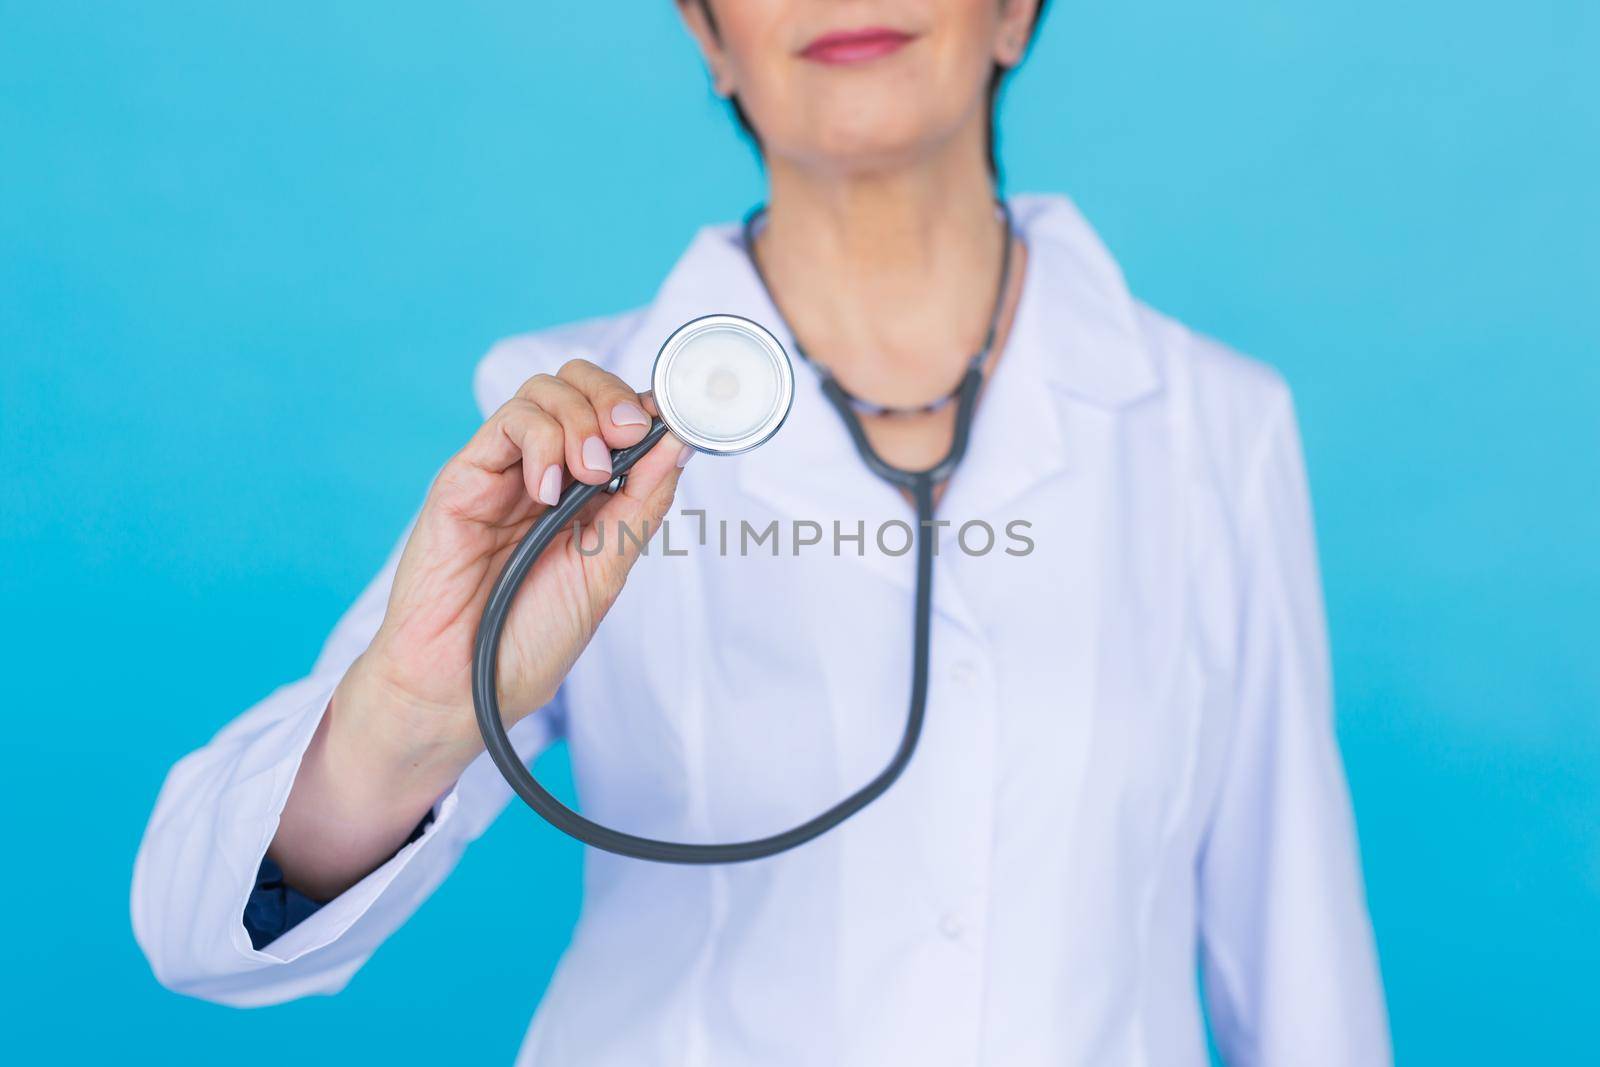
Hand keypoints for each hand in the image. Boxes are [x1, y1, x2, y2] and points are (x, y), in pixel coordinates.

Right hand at [271, 360, 689, 897]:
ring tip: (588, 475)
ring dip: (579, 420)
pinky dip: (539, 441)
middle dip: (613, 397)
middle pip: (579, 386)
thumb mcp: (606, 570)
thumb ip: (640, 505)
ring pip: (543, 392)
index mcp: (586, 495)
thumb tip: (679, 443)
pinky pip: (505, 424)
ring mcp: (503, 472)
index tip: (677, 422)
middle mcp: (546, 473)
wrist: (463, 688)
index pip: (617, 418)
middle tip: (629, 433)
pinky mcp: (463, 478)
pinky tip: (547, 489)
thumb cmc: (529, 639)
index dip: (646, 409)